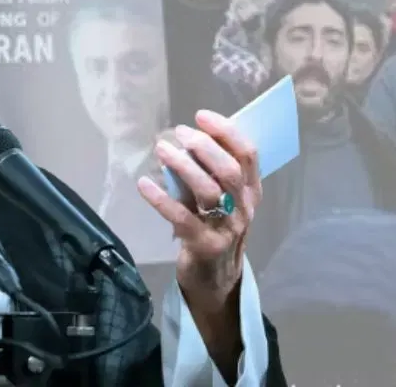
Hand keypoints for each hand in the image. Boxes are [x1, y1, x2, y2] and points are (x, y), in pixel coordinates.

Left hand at [137, 110, 259, 310]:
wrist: (216, 280)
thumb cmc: (217, 229)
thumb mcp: (224, 200)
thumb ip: (213, 174)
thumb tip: (188, 139)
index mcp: (251, 191)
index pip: (248, 155)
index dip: (227, 132)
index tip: (201, 116)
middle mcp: (244, 208)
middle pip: (230, 171)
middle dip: (204, 147)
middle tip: (180, 133)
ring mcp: (226, 229)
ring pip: (209, 192)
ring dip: (183, 167)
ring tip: (162, 150)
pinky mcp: (205, 246)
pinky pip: (182, 218)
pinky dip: (161, 199)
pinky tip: (144, 184)